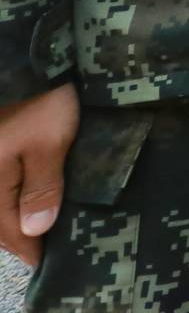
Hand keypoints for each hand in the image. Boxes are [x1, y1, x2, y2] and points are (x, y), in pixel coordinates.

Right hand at [0, 83, 76, 267]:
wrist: (28, 57)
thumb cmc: (40, 98)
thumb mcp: (50, 142)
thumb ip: (42, 187)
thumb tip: (34, 231)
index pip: (7, 232)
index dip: (28, 249)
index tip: (45, 261)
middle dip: (18, 233)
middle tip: (42, 245)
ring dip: (11, 214)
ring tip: (36, 223)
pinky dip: (8, 196)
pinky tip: (22, 197)